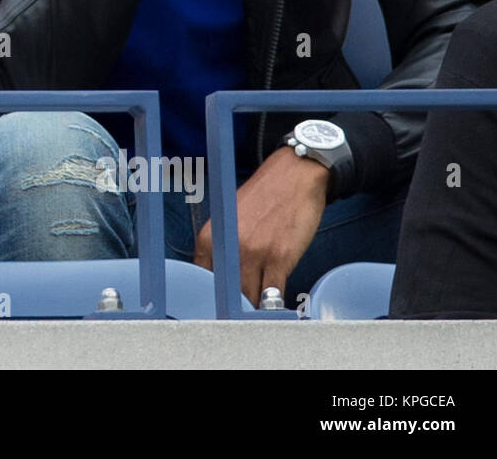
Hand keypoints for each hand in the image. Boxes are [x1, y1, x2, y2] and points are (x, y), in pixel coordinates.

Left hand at [193, 148, 328, 304]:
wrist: (293, 176)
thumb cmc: (264, 199)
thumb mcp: (229, 221)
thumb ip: (221, 249)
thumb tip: (219, 281)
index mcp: (210, 238)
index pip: (203, 283)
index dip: (212, 300)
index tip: (217, 310)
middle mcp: (228, 247)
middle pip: (225, 295)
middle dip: (232, 309)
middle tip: (238, 321)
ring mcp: (254, 253)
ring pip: (248, 300)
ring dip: (254, 311)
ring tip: (257, 318)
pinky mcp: (279, 258)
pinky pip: (273, 294)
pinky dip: (274, 307)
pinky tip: (275, 309)